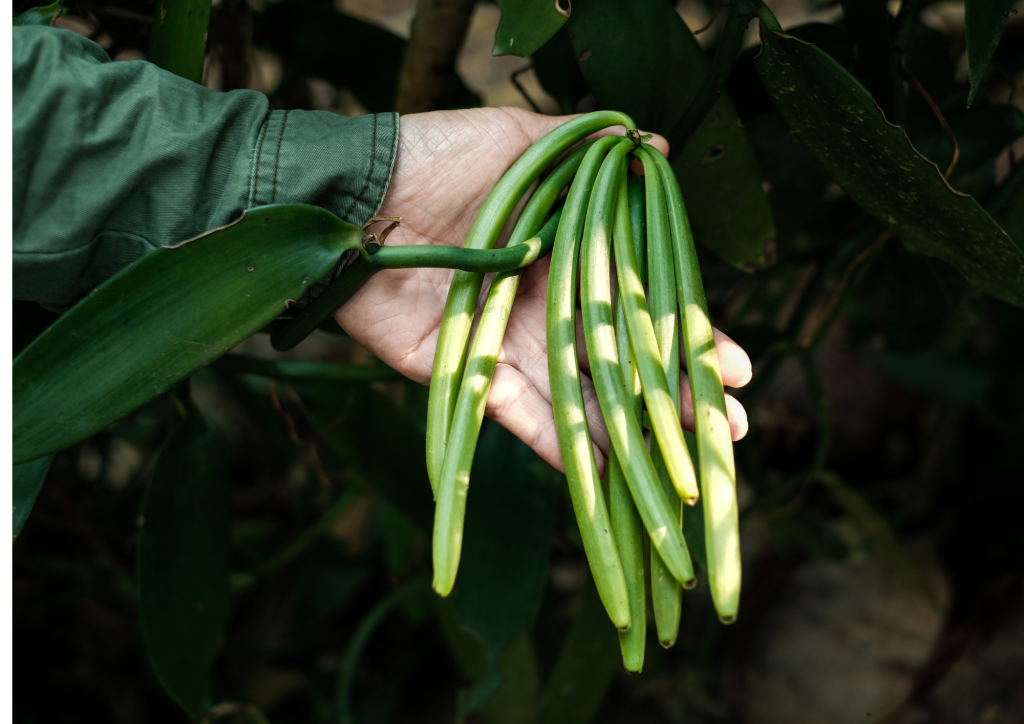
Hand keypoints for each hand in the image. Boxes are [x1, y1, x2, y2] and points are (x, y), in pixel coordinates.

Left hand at [334, 107, 751, 473]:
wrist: (356, 194)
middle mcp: (550, 307)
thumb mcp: (522, 141)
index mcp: (572, 256)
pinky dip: (565, 448)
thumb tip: (657, 147)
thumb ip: (589, 147)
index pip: (645, 304)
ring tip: (690, 462)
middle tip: (729, 431)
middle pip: (625, 362)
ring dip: (637, 433)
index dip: (689, 337)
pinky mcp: (471, 375)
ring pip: (586, 398)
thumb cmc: (440, 158)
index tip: (736, 368)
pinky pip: (524, 418)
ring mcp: (512, 346)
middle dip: (678, 398)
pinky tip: (612, 477)